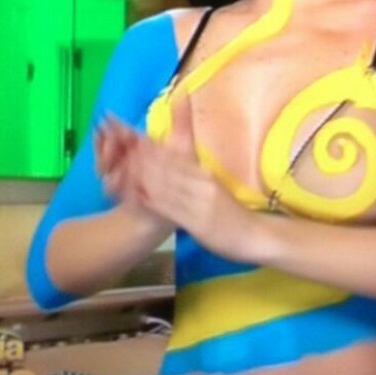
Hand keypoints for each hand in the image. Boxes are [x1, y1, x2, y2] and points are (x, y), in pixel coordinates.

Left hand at [94, 98, 259, 261]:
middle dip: (141, 156)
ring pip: (164, 183)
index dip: (152, 148)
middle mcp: (200, 183)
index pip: (174, 156)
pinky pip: (168, 207)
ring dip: (141, 173)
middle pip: (166, 165)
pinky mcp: (196, 221)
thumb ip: (198, 179)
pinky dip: (149, 199)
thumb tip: (182, 168)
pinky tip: (133, 195)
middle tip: (119, 147)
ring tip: (119, 165)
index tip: (132, 140)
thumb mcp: (216, 189)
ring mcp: (198, 201)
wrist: (256, 234)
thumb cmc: (235, 215)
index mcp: (204, 174)